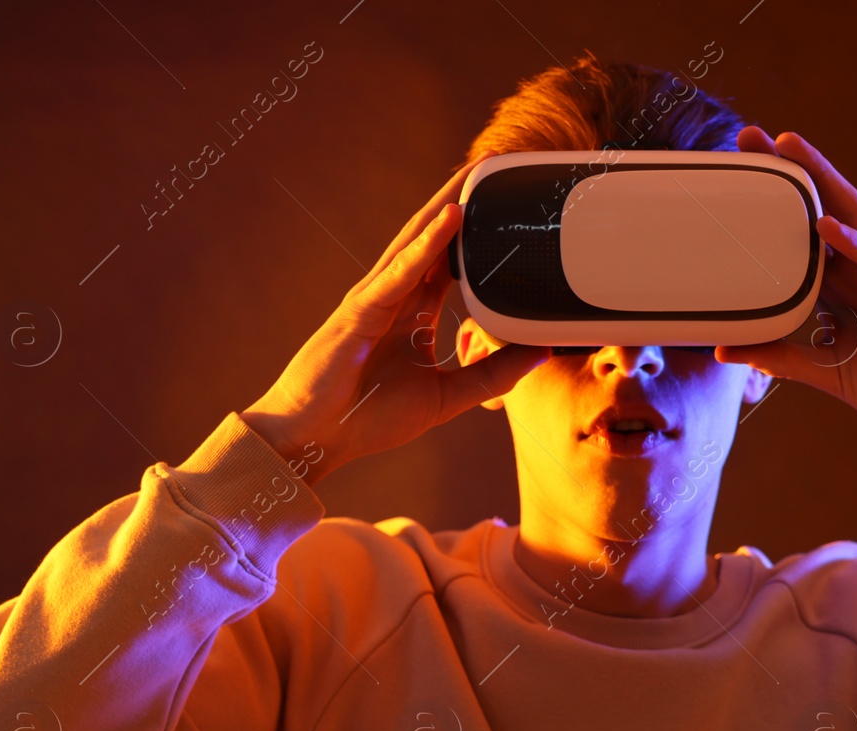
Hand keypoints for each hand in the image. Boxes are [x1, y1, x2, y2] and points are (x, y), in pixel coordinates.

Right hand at [241, 154, 550, 484]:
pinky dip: (426, 245)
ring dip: (448, 205)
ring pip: (417, 241)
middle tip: (497, 166)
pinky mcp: (361, 310)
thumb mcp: (446, 396)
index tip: (509, 210)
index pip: (452, 262)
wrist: (315, 438)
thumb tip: (541, 353)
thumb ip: (492, 375)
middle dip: (464, 201)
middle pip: (435, 238)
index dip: (477, 234)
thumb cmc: (368, 417)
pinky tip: (450, 219)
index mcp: (414, 313)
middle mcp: (395, 296)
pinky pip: (400, 271)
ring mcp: (376, 297)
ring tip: (479, 173)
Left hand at [715, 127, 856, 452]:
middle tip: (751, 134)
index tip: (737, 173)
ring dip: (822, 179)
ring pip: (854, 215)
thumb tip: (724, 350)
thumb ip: (778, 356)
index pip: (800, 231)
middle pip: (822, 206)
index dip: (772, 201)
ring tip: (790, 148)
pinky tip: (828, 225)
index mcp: (841, 284)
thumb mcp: (825, 371)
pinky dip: (855, 242)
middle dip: (791, 169)